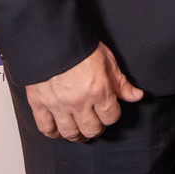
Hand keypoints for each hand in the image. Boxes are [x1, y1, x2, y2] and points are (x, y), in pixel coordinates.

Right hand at [24, 42, 143, 141]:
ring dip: (77, 135)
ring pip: (70, 133)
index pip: (111, 117)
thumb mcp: (107, 61)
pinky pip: (46, 128)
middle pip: (92, 129)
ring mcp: (57, 105)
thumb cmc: (80, 47)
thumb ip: (121, 83)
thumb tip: (136, 96)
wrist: (50, 38)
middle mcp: (78, 101)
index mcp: (98, 90)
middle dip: (96, 128)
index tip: (109, 112)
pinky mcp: (39, 104)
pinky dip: (54, 133)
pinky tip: (59, 130)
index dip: (112, 115)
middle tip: (95, 124)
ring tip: (80, 131)